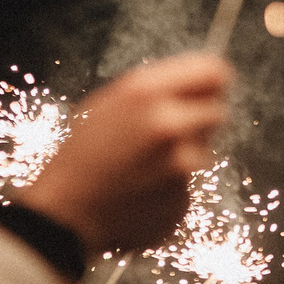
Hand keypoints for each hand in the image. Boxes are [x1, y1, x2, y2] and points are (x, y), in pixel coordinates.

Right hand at [16, 54, 230, 255]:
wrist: (66, 211)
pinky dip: (172, 186)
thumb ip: (156, 91)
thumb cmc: (83, 154)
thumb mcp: (109, 104)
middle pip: (217, 111)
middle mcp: (168, 122)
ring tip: (146, 165)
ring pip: (204, 151)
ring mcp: (179, 164)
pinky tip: (144, 189)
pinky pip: (189, 184)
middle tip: (169, 133)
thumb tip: (201, 85)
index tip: (207, 90)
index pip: (214, 72)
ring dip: (185, 155)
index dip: (211, 83)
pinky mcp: (182, 197)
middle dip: (199, 121)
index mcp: (145, 91)